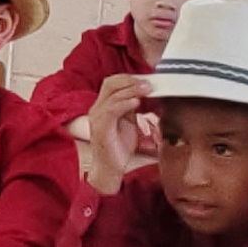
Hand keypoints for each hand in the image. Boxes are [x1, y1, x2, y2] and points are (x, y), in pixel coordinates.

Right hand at [79, 75, 160, 195]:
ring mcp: (97, 116)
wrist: (110, 168)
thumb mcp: (129, 121)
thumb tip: (147, 94)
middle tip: (149, 84)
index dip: (130, 78)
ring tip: (147, 90)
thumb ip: (133, 107)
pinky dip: (125, 103)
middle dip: (131, 80)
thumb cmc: (118, 147)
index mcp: (103, 105)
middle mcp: (98, 108)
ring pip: (113, 94)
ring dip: (132, 89)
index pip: (113, 82)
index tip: (148, 80)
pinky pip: (111, 109)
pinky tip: (137, 102)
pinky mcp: (101, 127)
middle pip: (111, 83)